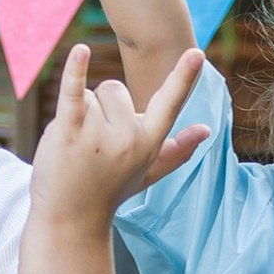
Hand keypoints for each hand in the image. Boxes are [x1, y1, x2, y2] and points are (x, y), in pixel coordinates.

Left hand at [30, 40, 206, 221]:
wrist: (70, 221)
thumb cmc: (109, 192)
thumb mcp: (147, 172)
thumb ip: (177, 150)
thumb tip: (206, 131)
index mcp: (149, 142)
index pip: (170, 103)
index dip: (184, 77)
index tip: (197, 53)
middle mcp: (128, 138)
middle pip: (115, 88)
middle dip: (101, 108)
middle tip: (93, 145)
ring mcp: (98, 136)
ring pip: (89, 94)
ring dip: (78, 115)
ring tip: (75, 147)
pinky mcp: (68, 132)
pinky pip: (73, 92)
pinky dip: (74, 71)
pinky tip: (80, 53)